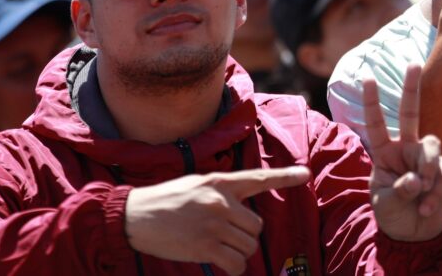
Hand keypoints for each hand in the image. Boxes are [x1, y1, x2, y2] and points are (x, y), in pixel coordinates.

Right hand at [125, 166, 309, 275]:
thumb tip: (241, 209)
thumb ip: (221, 192)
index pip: (258, 178)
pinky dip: (233, 268)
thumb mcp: (197, 185)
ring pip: (248, 246)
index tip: (305, 174)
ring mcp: (214, 225)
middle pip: (256, 226)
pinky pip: (236, 263)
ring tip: (219, 248)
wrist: (135, 215)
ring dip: (239, 252)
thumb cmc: (167, 200)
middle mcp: (221, 202)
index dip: (285, 177)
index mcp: (220, 183)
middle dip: (245, 235)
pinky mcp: (205, 247)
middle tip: (225, 236)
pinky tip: (221, 264)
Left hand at [365, 64, 441, 241]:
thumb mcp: (385, 203)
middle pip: (410, 113)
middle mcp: (405, 149)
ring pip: (431, 145)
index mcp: (384, 152)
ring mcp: (426, 159)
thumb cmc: (392, 214)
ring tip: (421, 193)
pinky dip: (435, 193)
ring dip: (427, 169)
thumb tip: (417, 179)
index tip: (366, 78)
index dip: (371, 102)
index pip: (376, 124)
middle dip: (411, 88)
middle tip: (414, 64)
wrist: (414, 236)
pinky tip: (426, 208)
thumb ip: (398, 189)